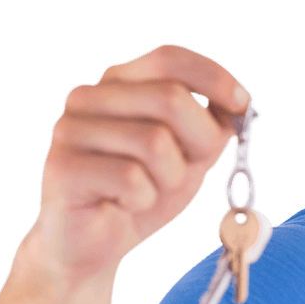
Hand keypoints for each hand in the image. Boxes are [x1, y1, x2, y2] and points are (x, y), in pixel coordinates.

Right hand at [38, 44, 250, 283]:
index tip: (242, 104)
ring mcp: (70, 130)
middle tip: (187, 170)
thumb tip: (238, 103)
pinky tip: (124, 205)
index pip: (169, 58)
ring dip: (169, 178)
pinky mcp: (62, 168)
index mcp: (118, 84)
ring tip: (147, 191)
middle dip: (199, 141)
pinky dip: (143, 199)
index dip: (213, 77)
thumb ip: (212, 127)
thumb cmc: (142, 192)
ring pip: (155, 142)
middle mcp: (89, 98)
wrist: (94, 245)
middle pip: (170, 98)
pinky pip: (132, 179)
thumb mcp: (189, 156)